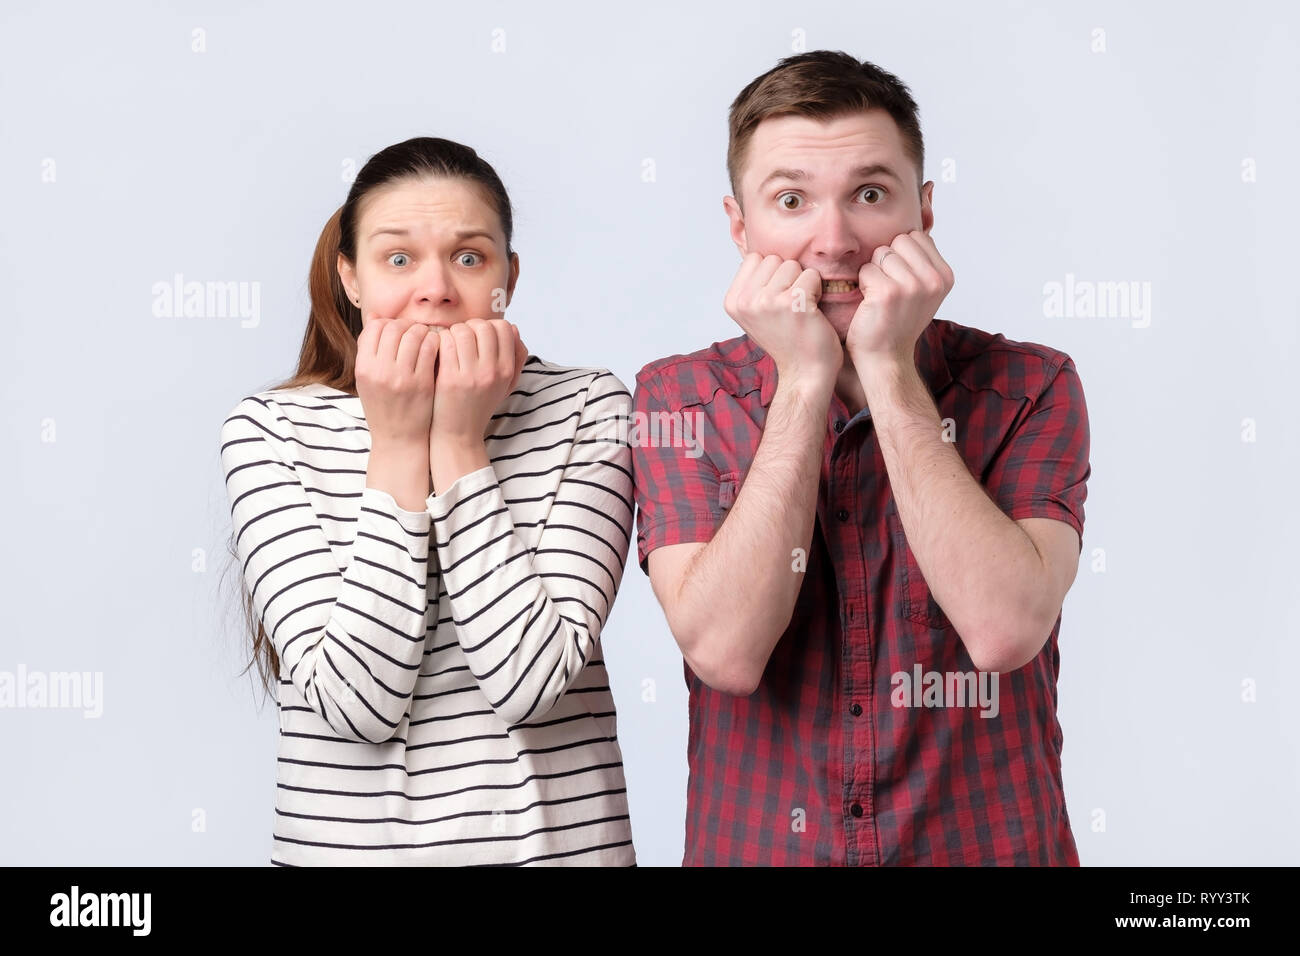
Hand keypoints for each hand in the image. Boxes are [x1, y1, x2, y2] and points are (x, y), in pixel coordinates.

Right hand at [354, 317, 439, 444]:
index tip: (397, 329)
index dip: (387, 323)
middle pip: (394, 328)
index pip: (374, 328)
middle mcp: (380, 371)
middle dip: (407, 325)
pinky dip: (435, 342)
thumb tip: (375, 316)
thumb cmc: (383, 407)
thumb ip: (370, 349)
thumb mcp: (367, 380)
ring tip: (426, 337)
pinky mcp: (422, 384)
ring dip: (423, 331)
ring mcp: (402, 377)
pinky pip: (430, 349)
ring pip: (414, 335)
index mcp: (363, 368)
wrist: (399, 440)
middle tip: (415, 331)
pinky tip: (436, 346)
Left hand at [429, 318, 527, 446]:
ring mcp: (470, 375)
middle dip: (470, 327)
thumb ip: (515, 357)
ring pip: (463, 331)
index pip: (504, 328)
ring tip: (450, 344)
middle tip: (462, 339)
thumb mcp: (505, 385)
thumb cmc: (480, 406)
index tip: (479, 337)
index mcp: (506, 371)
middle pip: (483, 326)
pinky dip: (440, 342)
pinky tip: (439, 351)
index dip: (490, 326)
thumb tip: (514, 328)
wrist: (459, 435)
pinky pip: (446, 343)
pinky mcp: (449, 379)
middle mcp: (492, 372)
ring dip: (453, 333)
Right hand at [723, 253, 841, 388]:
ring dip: (803, 283)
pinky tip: (812, 312)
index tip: (776, 300)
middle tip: (790, 307)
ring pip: (792, 264)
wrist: (805, 372)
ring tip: (800, 309)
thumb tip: (754, 248)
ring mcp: (768, 302)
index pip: (755, 258)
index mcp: (733, 301)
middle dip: (787, 276)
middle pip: (774, 258)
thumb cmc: (787, 340)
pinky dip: (817, 290)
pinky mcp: (793, 303)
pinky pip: (811, 275)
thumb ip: (751, 284)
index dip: (772, 274)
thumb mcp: (756, 312)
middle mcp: (746, 301)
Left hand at [846, 230, 953, 367]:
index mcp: (945, 276)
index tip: (902, 281)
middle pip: (899, 240)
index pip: (917, 237)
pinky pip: (867, 269)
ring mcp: (913, 286)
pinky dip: (863, 284)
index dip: (902, 255)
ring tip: (881, 297)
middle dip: (888, 260)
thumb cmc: (898, 322)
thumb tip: (914, 228)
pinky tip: (871, 304)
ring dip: (874, 273)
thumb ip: (922, 261)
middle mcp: (934, 280)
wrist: (886, 358)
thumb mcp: (924, 290)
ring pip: (881, 253)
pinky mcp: (889, 292)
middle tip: (890, 289)